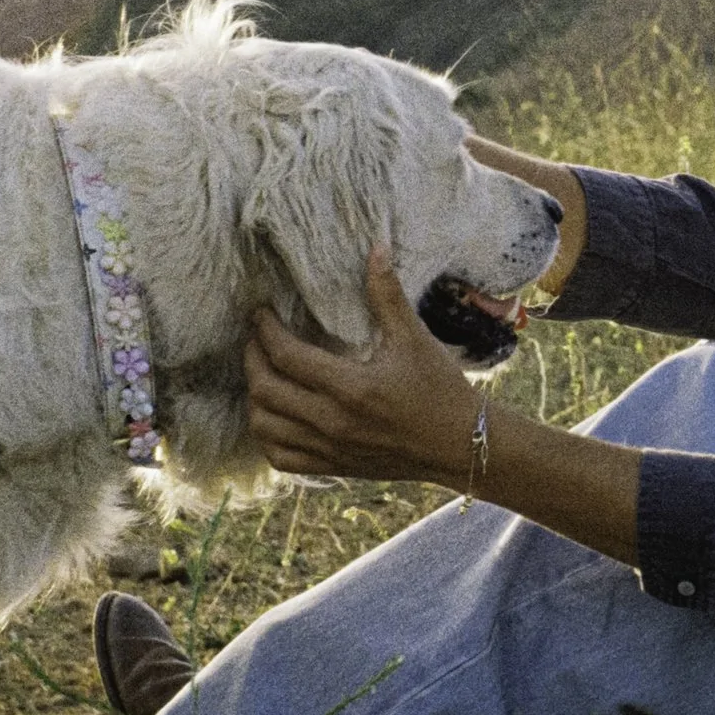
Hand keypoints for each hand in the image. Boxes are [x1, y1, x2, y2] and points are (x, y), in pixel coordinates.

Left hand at [244, 249, 481, 482]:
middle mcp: (334, 421)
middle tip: (257, 338)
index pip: (287, 356)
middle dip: (252, 359)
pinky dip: (267, 436)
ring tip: (263, 374)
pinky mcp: (334, 466)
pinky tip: (275, 416)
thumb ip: (388, 295)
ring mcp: (331, 448)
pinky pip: (281, 458)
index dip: (265, 331)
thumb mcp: (415, 338)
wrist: (462, 445)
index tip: (261, 313)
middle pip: (266, 391)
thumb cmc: (441, 389)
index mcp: (352, 388)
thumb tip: (376, 248)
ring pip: (264, 427)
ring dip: (255, 399)